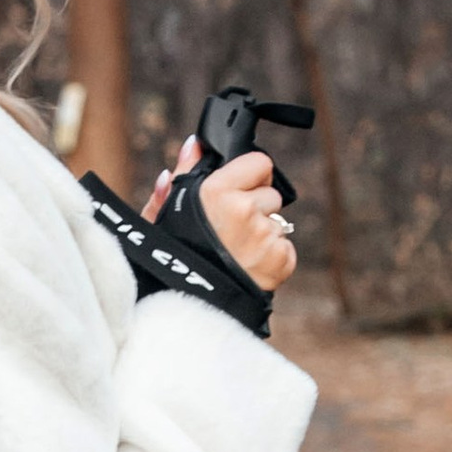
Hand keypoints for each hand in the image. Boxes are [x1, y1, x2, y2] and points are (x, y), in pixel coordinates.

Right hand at [145, 138, 296, 292]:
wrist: (187, 308)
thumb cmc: (174, 258)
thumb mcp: (167, 213)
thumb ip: (183, 173)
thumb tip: (195, 143)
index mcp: (217, 191)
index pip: (261, 163)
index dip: (250, 177)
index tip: (236, 194)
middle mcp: (245, 210)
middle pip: (271, 195)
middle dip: (256, 209)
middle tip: (230, 232)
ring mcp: (266, 236)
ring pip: (277, 223)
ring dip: (263, 235)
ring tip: (236, 253)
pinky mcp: (281, 260)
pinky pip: (285, 249)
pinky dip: (271, 258)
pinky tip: (248, 267)